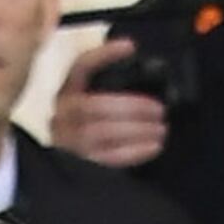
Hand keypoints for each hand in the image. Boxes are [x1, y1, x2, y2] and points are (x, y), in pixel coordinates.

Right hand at [48, 42, 169, 171]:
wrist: (65, 176)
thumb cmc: (89, 131)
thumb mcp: (92, 104)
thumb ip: (111, 89)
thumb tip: (148, 73)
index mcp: (67, 93)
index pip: (81, 67)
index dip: (104, 55)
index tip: (130, 47)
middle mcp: (63, 116)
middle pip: (96, 106)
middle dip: (133, 106)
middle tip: (159, 110)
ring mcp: (69, 142)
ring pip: (104, 132)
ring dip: (138, 130)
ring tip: (160, 129)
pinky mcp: (80, 166)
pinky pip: (110, 157)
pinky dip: (135, 151)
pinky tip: (153, 146)